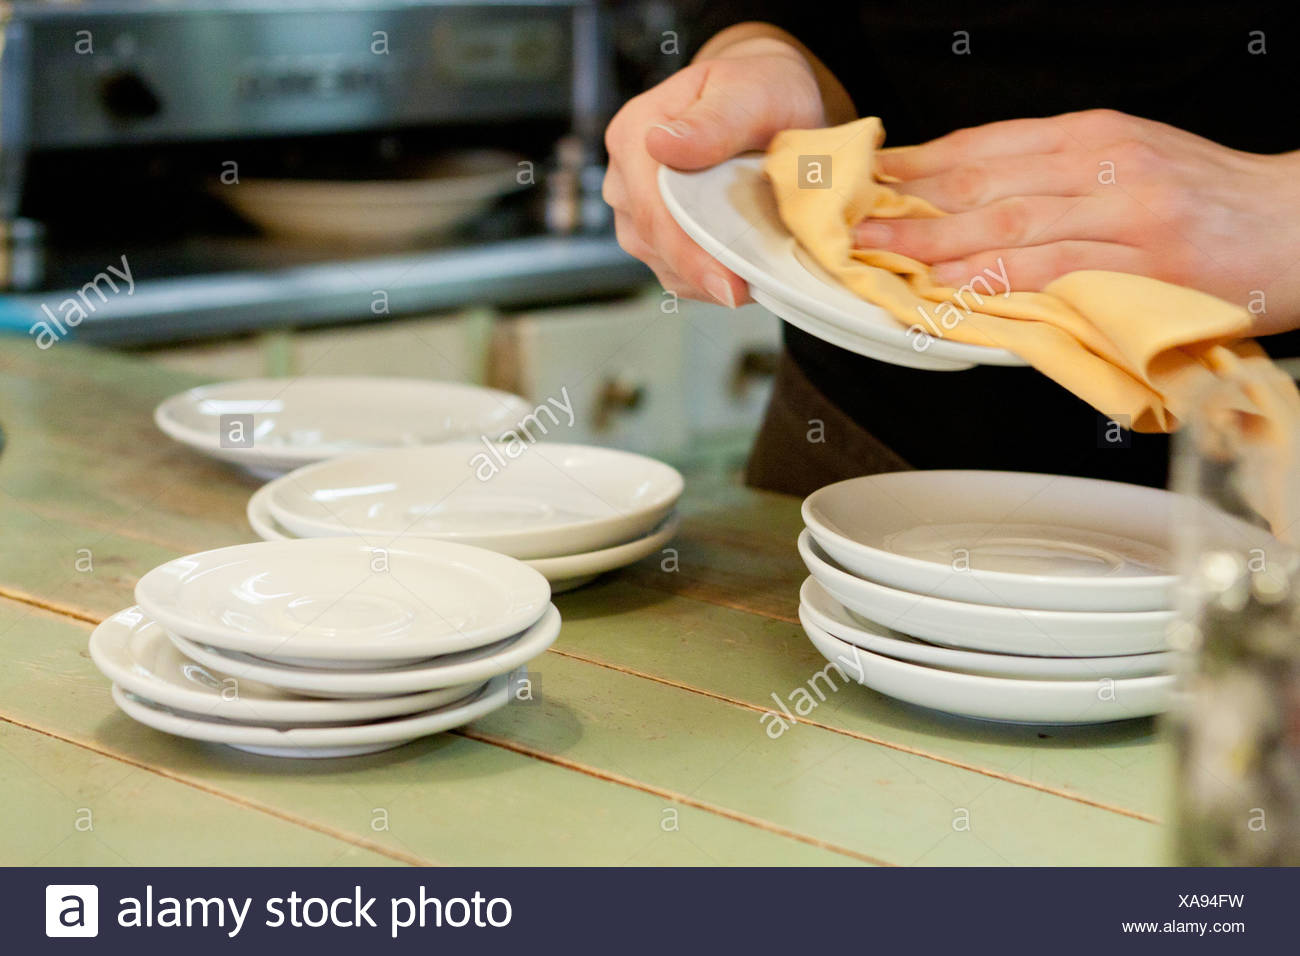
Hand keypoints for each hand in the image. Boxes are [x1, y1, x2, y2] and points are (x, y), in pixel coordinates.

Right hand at [603, 36, 827, 306]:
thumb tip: (662, 144)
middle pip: (652, 242)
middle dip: (702, 273)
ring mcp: (634, 208)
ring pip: (660, 262)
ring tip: (750, 276)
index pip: (653, 209)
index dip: (690, 254)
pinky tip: (735, 272)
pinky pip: (671, 270)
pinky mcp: (652, 231)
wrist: (760, 102)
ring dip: (703, 278)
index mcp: (635, 133)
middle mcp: (624, 174)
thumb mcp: (750, 93)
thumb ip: (714, 120)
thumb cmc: (758, 91)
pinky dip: (704, 279)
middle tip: (750, 291)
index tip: (729, 287)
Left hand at [853, 110, 1299, 334]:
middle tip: (847, 222)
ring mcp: (1124, 208)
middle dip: (906, 205)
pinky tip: (949, 288)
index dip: (915, 166)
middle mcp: (1101, 161)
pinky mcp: (1144, 259)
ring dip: (931, 242)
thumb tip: (971, 202)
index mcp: (1091, 136)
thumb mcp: (1129, 165)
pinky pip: (1052, 270)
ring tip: (877, 255)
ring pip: (1006, 224)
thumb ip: (1054, 181)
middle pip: (981, 181)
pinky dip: (994, 280)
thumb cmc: (1212, 203)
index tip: (863, 182)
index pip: (983, 145)